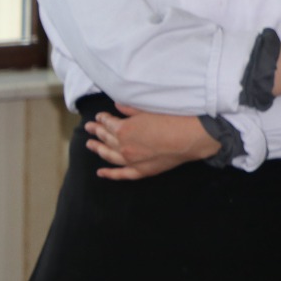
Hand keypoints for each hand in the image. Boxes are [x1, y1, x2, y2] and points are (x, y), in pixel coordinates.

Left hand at [84, 104, 219, 179]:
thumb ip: (130, 109)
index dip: (102, 119)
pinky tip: (101, 172)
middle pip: (106, 138)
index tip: (99, 116)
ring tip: (89, 145)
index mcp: (123, 129)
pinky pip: (122, 174)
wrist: (192, 137)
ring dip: (98, 149)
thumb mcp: (149, 110)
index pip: (108, 123)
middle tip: (89, 128)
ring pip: (109, 155)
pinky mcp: (142, 171)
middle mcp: (123, 146)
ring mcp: (131, 160)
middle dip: (96, 131)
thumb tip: (117, 105)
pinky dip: (110, 174)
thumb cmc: (173, 120)